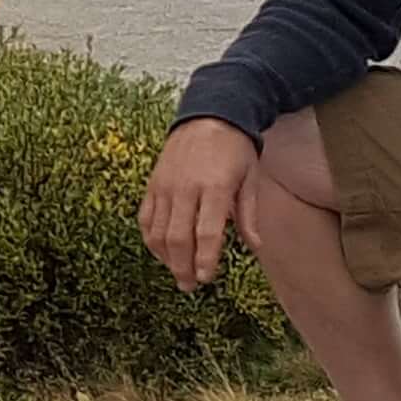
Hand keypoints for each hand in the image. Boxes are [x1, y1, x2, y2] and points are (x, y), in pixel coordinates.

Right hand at [138, 118, 261, 291]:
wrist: (208, 115)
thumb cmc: (235, 149)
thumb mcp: (251, 179)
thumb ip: (248, 214)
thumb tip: (254, 247)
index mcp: (215, 187)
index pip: (207, 233)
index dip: (206, 260)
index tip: (208, 278)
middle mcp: (186, 188)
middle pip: (178, 238)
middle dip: (183, 267)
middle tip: (191, 285)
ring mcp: (166, 186)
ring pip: (158, 232)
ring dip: (166, 258)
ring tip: (178, 273)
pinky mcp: (153, 184)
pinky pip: (146, 218)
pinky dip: (151, 239)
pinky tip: (162, 251)